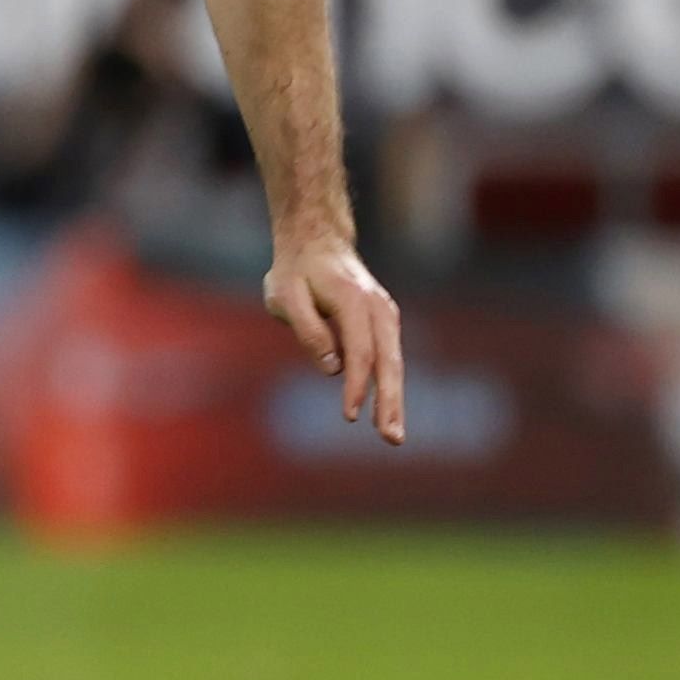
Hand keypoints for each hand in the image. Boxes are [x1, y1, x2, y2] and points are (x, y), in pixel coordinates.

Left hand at [264, 236, 405, 445]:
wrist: (317, 241)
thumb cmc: (296, 271)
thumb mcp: (285, 295)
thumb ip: (308, 330)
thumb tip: (332, 369)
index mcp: (355, 301)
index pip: (361, 352)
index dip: (357, 386)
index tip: (350, 416)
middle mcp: (379, 309)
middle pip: (389, 362)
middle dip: (391, 403)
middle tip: (391, 438)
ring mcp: (386, 315)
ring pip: (394, 364)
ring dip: (395, 401)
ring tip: (393, 435)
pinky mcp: (384, 323)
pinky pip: (389, 359)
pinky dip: (390, 387)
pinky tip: (386, 413)